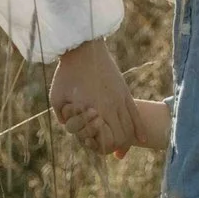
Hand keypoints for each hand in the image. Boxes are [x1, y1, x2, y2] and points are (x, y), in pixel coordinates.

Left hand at [50, 40, 134, 156]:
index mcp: (93, 110)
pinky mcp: (125, 92)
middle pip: (121, 137)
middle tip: (105, 143)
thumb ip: (63, 116)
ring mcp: (121, 99)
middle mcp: (110, 107)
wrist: (83, 50)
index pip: (105, 141)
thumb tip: (68, 127)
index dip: (100, 147)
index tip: (93, 143)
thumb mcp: (57, 97)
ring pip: (130, 128)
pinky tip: (141, 140)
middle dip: (113, 145)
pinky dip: (139, 129)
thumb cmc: (66, 74)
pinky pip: (137, 115)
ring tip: (121, 144)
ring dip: (126, 139)